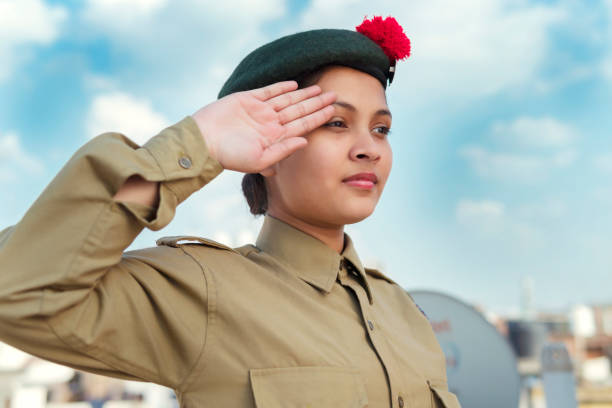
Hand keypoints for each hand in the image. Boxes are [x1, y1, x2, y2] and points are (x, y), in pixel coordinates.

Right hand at [191, 81, 335, 172]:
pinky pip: (268, 91)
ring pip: (287, 100)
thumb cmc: (229, 156)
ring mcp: (259, 111)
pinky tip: (295, 84)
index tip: (334, 112)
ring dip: (304, 94)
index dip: (318, 118)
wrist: (203, 141)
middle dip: (317, 104)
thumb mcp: (259, 160)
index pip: (302, 126)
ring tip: (320, 89)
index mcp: (274, 138)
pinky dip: (281, 87)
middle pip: (299, 111)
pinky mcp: (246, 99)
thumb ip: (283, 150)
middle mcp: (269, 123)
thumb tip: (305, 141)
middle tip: (336, 95)